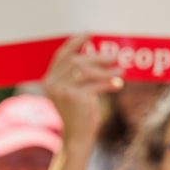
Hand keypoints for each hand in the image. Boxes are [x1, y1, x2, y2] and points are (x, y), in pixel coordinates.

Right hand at [41, 34, 119, 149]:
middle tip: (114, 54)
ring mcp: (61, 90)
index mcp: (48, 79)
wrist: (76, 137)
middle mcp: (52, 83)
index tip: (88, 33)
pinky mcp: (73, 97)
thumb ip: (79, 74)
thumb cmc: (79, 113)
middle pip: (76, 60)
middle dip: (97, 56)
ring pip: (87, 71)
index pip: (61, 55)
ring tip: (121, 69)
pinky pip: (94, 85)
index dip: (75, 43)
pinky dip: (108, 83)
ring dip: (106, 69)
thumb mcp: (76, 90)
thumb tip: (96, 53)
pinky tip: (119, 83)